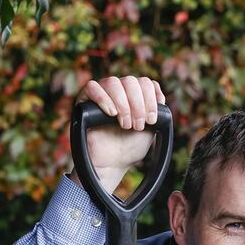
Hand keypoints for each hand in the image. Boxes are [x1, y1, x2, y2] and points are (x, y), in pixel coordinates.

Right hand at [70, 76, 165, 192]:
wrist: (111, 163)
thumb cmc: (129, 146)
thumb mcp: (151, 130)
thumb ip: (158, 113)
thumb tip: (160, 97)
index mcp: (135, 94)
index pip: (145, 83)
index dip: (150, 99)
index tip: (152, 120)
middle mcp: (119, 90)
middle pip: (131, 81)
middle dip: (138, 104)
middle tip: (137, 125)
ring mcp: (102, 92)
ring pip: (113, 82)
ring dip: (122, 104)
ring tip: (124, 124)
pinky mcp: (84, 100)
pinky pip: (92, 87)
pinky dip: (103, 98)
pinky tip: (111, 113)